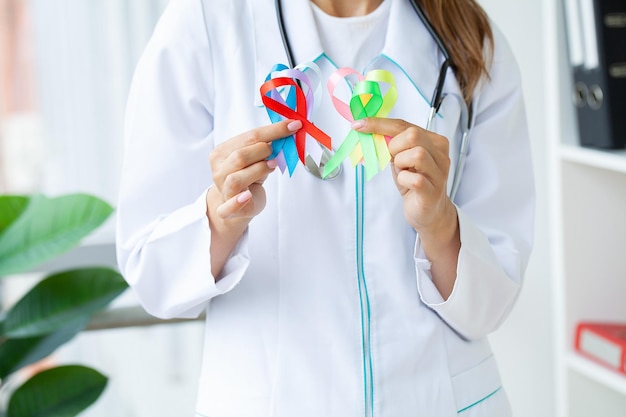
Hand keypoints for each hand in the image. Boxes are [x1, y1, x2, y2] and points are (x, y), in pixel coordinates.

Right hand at [207, 119, 301, 277]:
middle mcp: (219, 170)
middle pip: (240, 156)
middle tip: (276, 152)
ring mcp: (222, 190)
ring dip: (258, 170)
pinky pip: (228, 206)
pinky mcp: (227, 210)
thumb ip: (265, 147)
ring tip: (271, 167)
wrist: (237, 206)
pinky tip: (247, 196)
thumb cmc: (248, 177)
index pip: (249, 137)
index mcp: (221, 153)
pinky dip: (237, 201)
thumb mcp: (255, 159)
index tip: (293, 125)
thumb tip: (288, 131)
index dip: (273, 130)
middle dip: (263, 150)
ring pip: (236, 178)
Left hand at [352, 118, 452, 233]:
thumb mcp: (401, 159)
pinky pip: (415, 179)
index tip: (360, 125)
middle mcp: (440, 155)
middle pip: (413, 135)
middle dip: (394, 146)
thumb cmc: (413, 183)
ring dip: (400, 163)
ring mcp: (439, 173)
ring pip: (417, 154)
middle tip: (393, 159)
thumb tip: (367, 130)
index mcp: (434, 142)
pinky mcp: (432, 192)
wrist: (426, 211)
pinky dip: (403, 179)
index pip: (404, 125)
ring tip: (402, 172)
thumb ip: (391, 144)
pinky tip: (406, 184)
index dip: (380, 124)